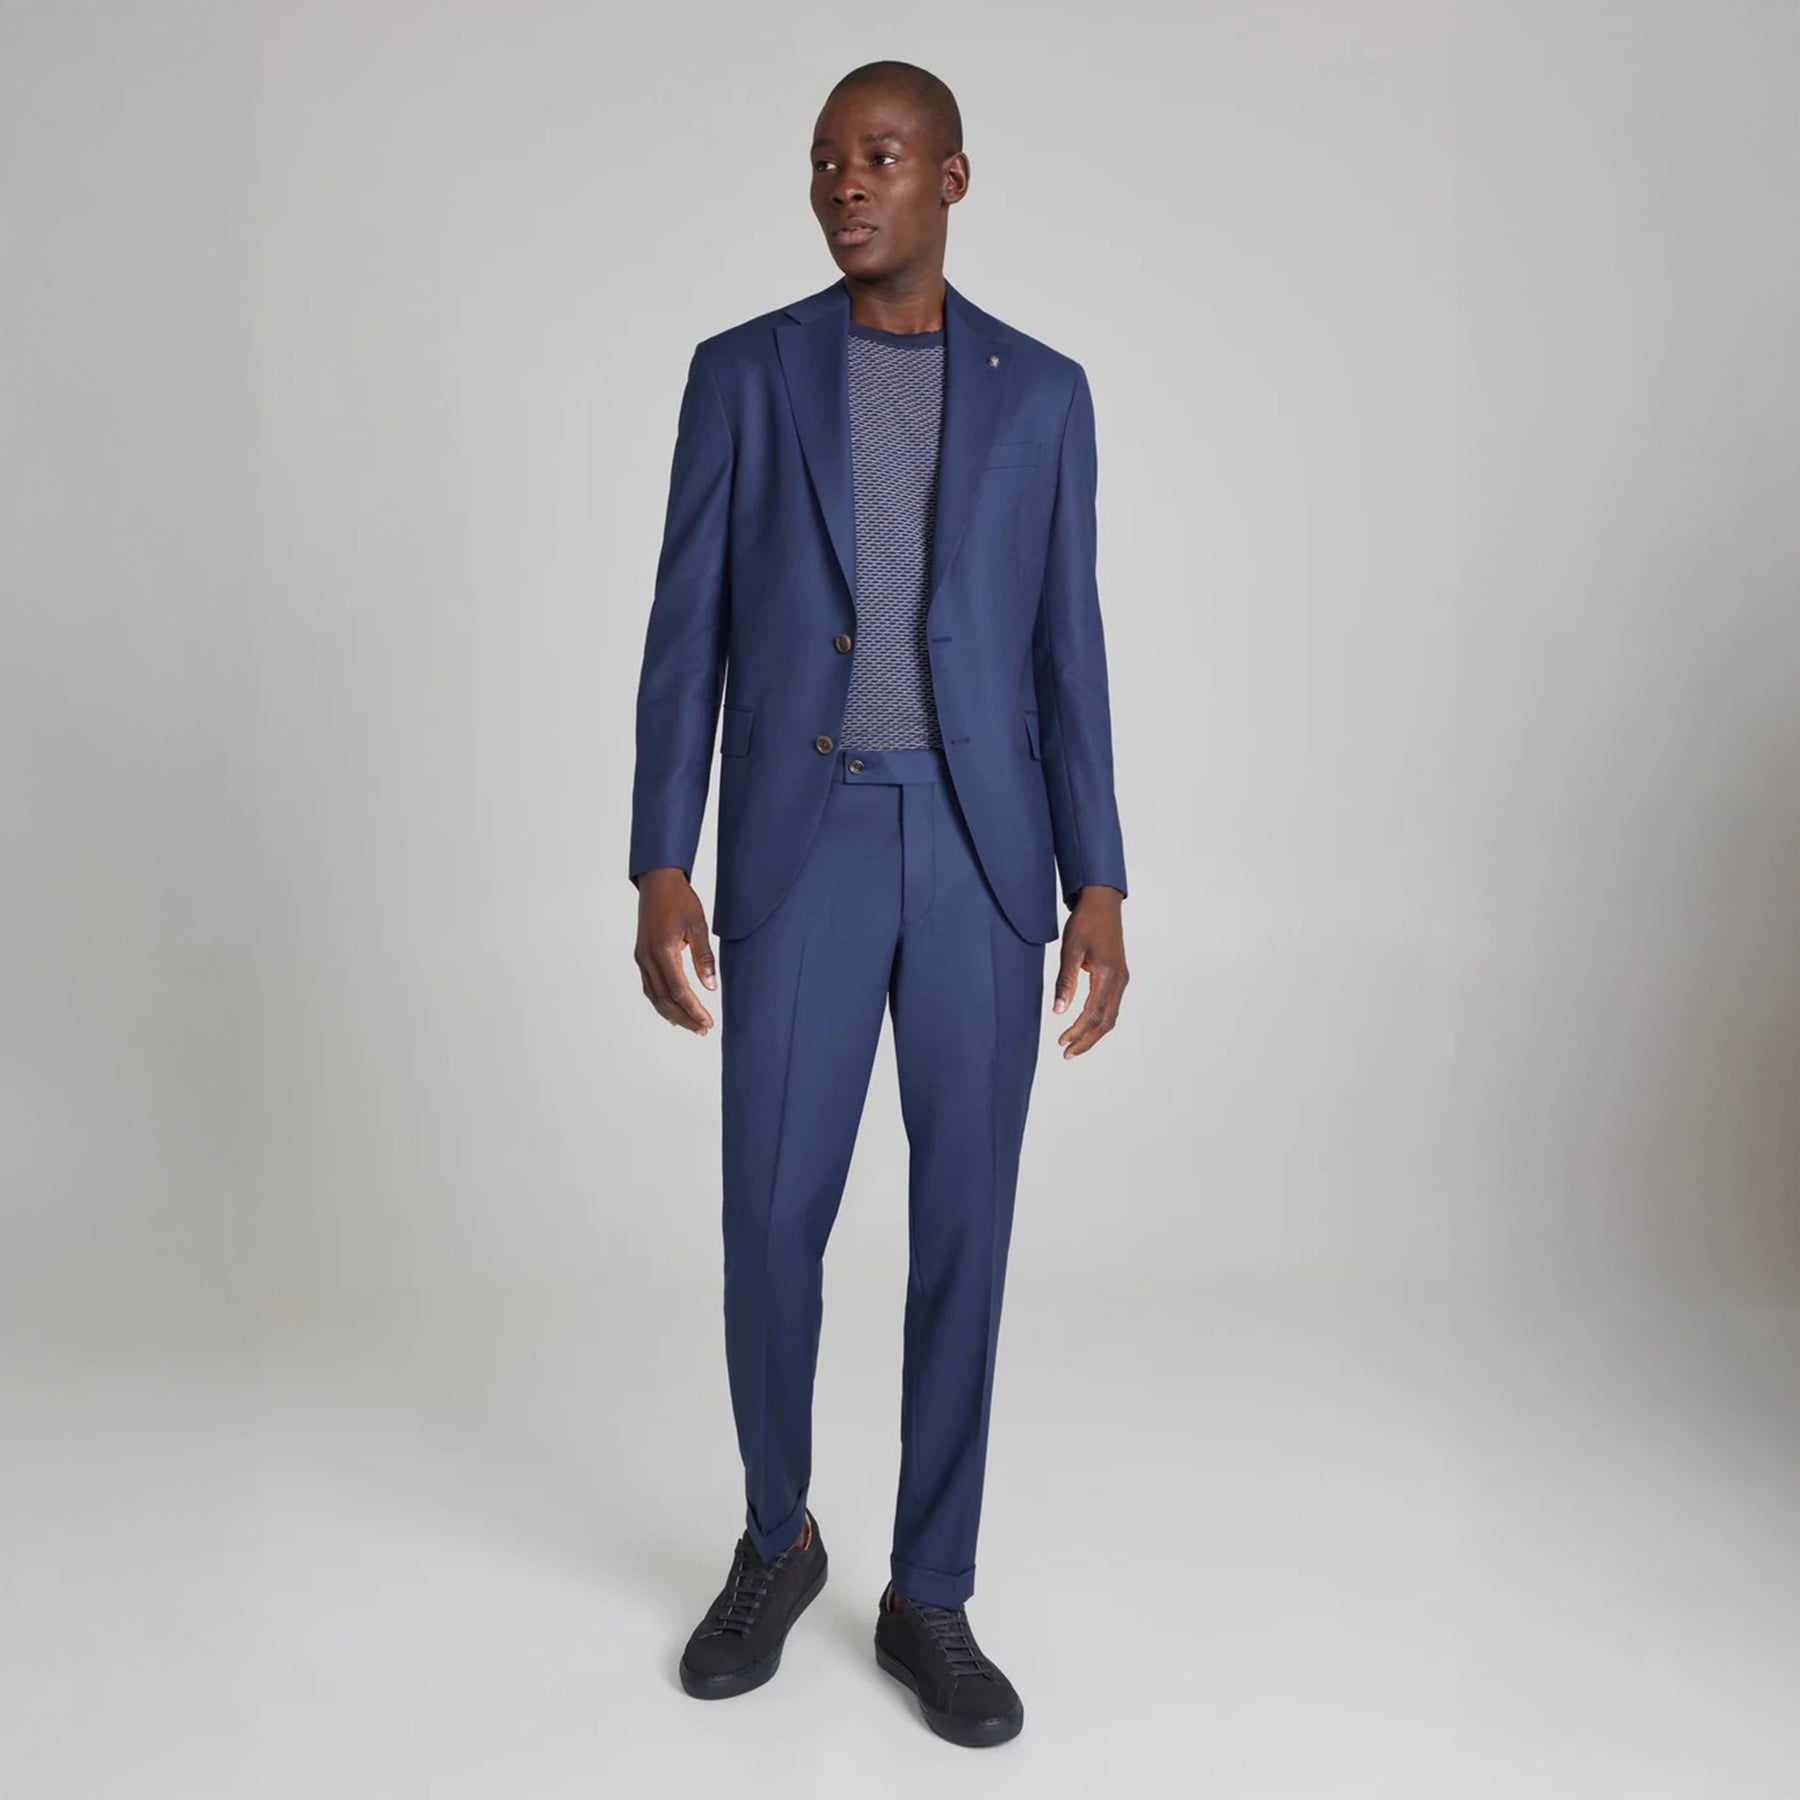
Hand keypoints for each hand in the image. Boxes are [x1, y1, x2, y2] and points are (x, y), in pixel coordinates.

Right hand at [633, 868, 717, 1034]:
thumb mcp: (698, 926)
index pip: (678, 991)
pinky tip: (672, 1010)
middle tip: (703, 1029)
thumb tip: (710, 987)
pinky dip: (660, 1002)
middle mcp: (648, 958)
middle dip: (684, 1018)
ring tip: (691, 1025)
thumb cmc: (680, 900)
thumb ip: (704, 958)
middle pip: (664, 1000)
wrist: (658, 882)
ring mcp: (642, 958)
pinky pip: (649, 986)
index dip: (693, 1010)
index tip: (708, 1022)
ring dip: (672, 1014)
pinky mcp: (641, 956)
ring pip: (654, 996)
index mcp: (663, 951)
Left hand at [1052, 886, 1127, 1058]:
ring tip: (1074, 1044)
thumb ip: (1065, 982)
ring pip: (1111, 1015)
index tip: (1062, 1043)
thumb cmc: (1085, 922)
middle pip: (1106, 1021)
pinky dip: (1099, 1019)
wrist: (1102, 902)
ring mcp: (1121, 978)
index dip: (1078, 1031)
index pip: (1093, 1013)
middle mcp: (1119, 980)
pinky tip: (1085, 1024)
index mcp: (1108, 975)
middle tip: (1067, 1053)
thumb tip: (1058, 1011)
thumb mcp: (1070, 950)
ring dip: (1093, 1032)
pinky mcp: (1118, 975)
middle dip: (1087, 1040)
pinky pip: (1110, 1004)